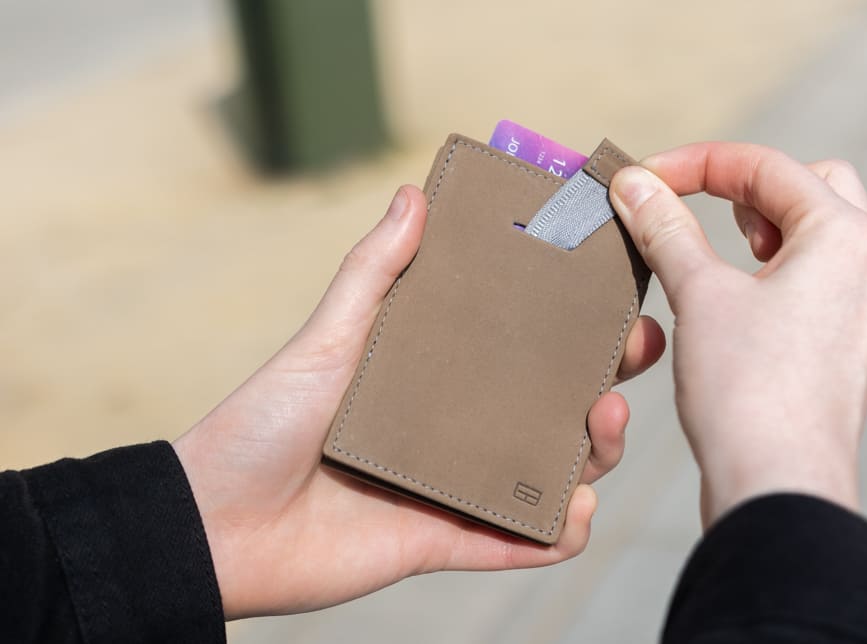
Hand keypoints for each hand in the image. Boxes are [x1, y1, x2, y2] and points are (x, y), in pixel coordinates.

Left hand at [173, 185, 665, 618]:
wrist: (217, 522)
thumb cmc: (263, 421)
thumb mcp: (328, 337)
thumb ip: (373, 272)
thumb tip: (411, 194)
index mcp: (434, 380)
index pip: (518, 350)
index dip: (570, 327)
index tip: (613, 297)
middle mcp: (454, 432)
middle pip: (551, 410)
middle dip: (605, 385)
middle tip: (632, 354)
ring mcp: (455, 490)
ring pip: (550, 475)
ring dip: (594, 454)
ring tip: (603, 422)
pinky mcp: (447, 542)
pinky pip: (520, 544)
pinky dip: (559, 534)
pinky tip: (575, 510)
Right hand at [609, 143, 866, 527]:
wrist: (778, 488)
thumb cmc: (749, 394)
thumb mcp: (697, 295)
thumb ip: (665, 229)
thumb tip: (635, 185)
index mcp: (846, 236)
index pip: (765, 168)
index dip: (694, 164)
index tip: (644, 180)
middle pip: (815, 189)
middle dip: (750, 191)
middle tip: (701, 215)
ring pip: (838, 237)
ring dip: (784, 230)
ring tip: (741, 256)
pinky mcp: (858, 354)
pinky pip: (838, 290)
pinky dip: (795, 279)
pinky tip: (760, 308)